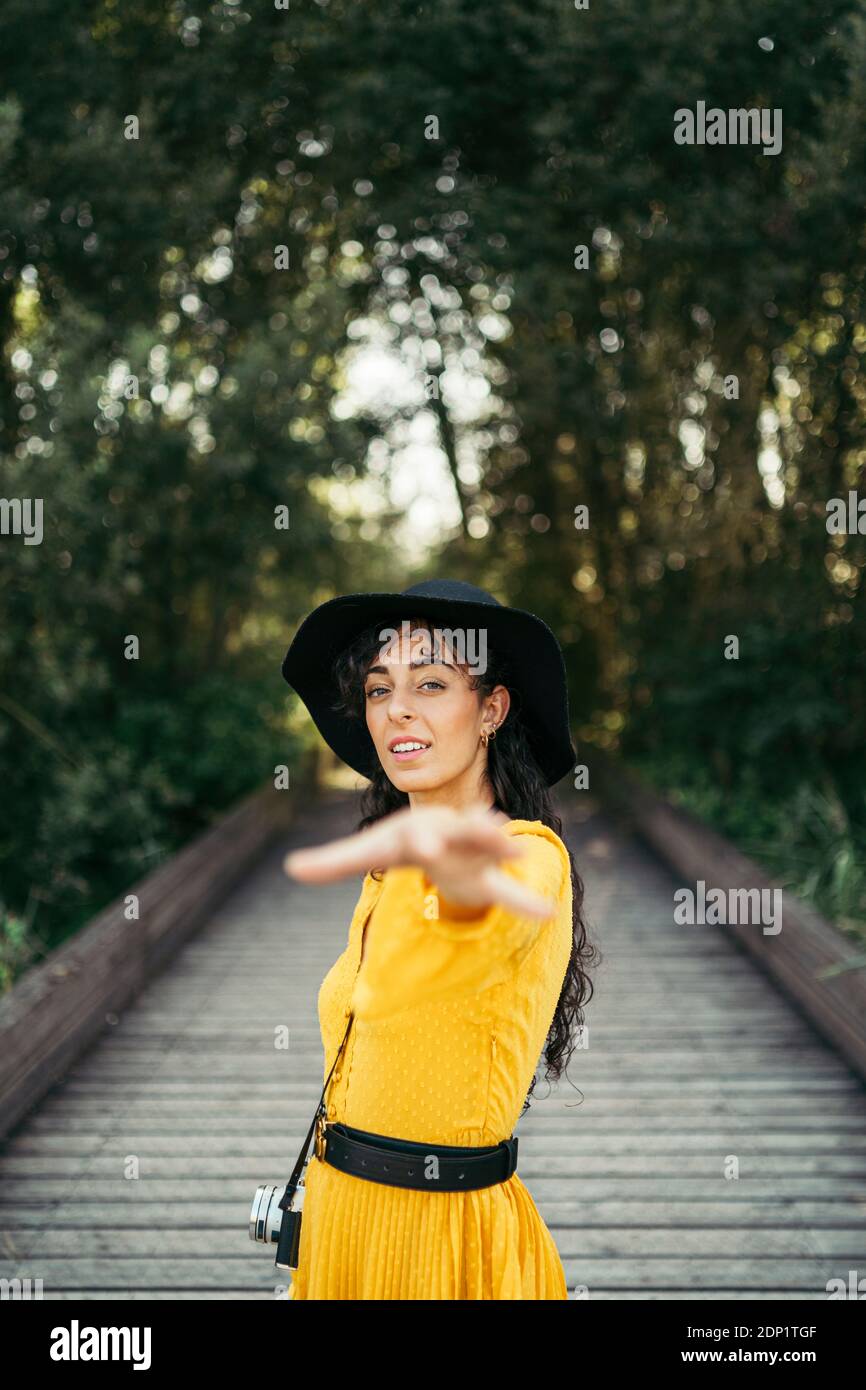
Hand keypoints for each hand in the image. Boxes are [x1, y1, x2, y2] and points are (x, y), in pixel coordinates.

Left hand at [283, 803, 556, 919]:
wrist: (441, 832)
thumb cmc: (402, 843)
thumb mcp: (371, 853)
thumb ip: (333, 863)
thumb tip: (291, 867)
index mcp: (416, 830)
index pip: (414, 835)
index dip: (420, 841)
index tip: (425, 849)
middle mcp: (448, 832)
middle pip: (460, 831)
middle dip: (473, 831)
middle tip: (489, 826)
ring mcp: (472, 850)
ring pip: (489, 844)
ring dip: (503, 845)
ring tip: (519, 852)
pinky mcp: (488, 874)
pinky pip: (507, 889)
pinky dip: (526, 900)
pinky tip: (547, 911)